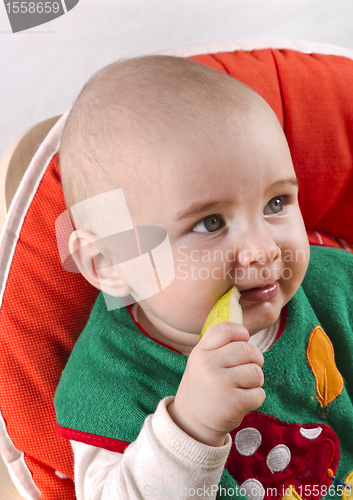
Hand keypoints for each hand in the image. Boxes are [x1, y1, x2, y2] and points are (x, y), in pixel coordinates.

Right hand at [167, 322, 265, 446]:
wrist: (191, 423)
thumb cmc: (204, 387)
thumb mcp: (202, 361)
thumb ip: (220, 346)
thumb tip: (246, 333)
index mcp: (201, 351)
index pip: (226, 329)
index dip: (241, 333)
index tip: (243, 342)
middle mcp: (209, 365)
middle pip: (248, 350)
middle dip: (256, 360)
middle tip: (249, 369)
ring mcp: (220, 384)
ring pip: (256, 372)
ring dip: (256, 381)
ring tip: (243, 387)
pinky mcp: (233, 403)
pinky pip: (259, 394)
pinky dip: (256, 398)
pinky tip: (243, 401)